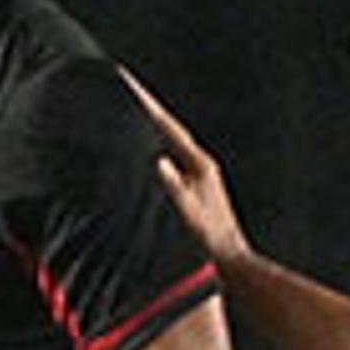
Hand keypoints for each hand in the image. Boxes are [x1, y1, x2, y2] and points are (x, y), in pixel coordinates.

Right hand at [123, 68, 249, 268]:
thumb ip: (173, 189)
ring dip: (142, 130)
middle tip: (116, 88)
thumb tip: (157, 162)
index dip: (142, 102)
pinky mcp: (192, 190)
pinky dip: (147, 152)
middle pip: (164, 128)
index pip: (164, 124)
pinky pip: (164, 162)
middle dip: (139, 109)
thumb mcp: (188, 217)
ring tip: (119, 115)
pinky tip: (133, 156)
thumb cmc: (210, 247)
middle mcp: (200, 165)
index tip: (121, 81)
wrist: (234, 268)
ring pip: (164, 144)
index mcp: (198, 164)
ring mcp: (197, 177)